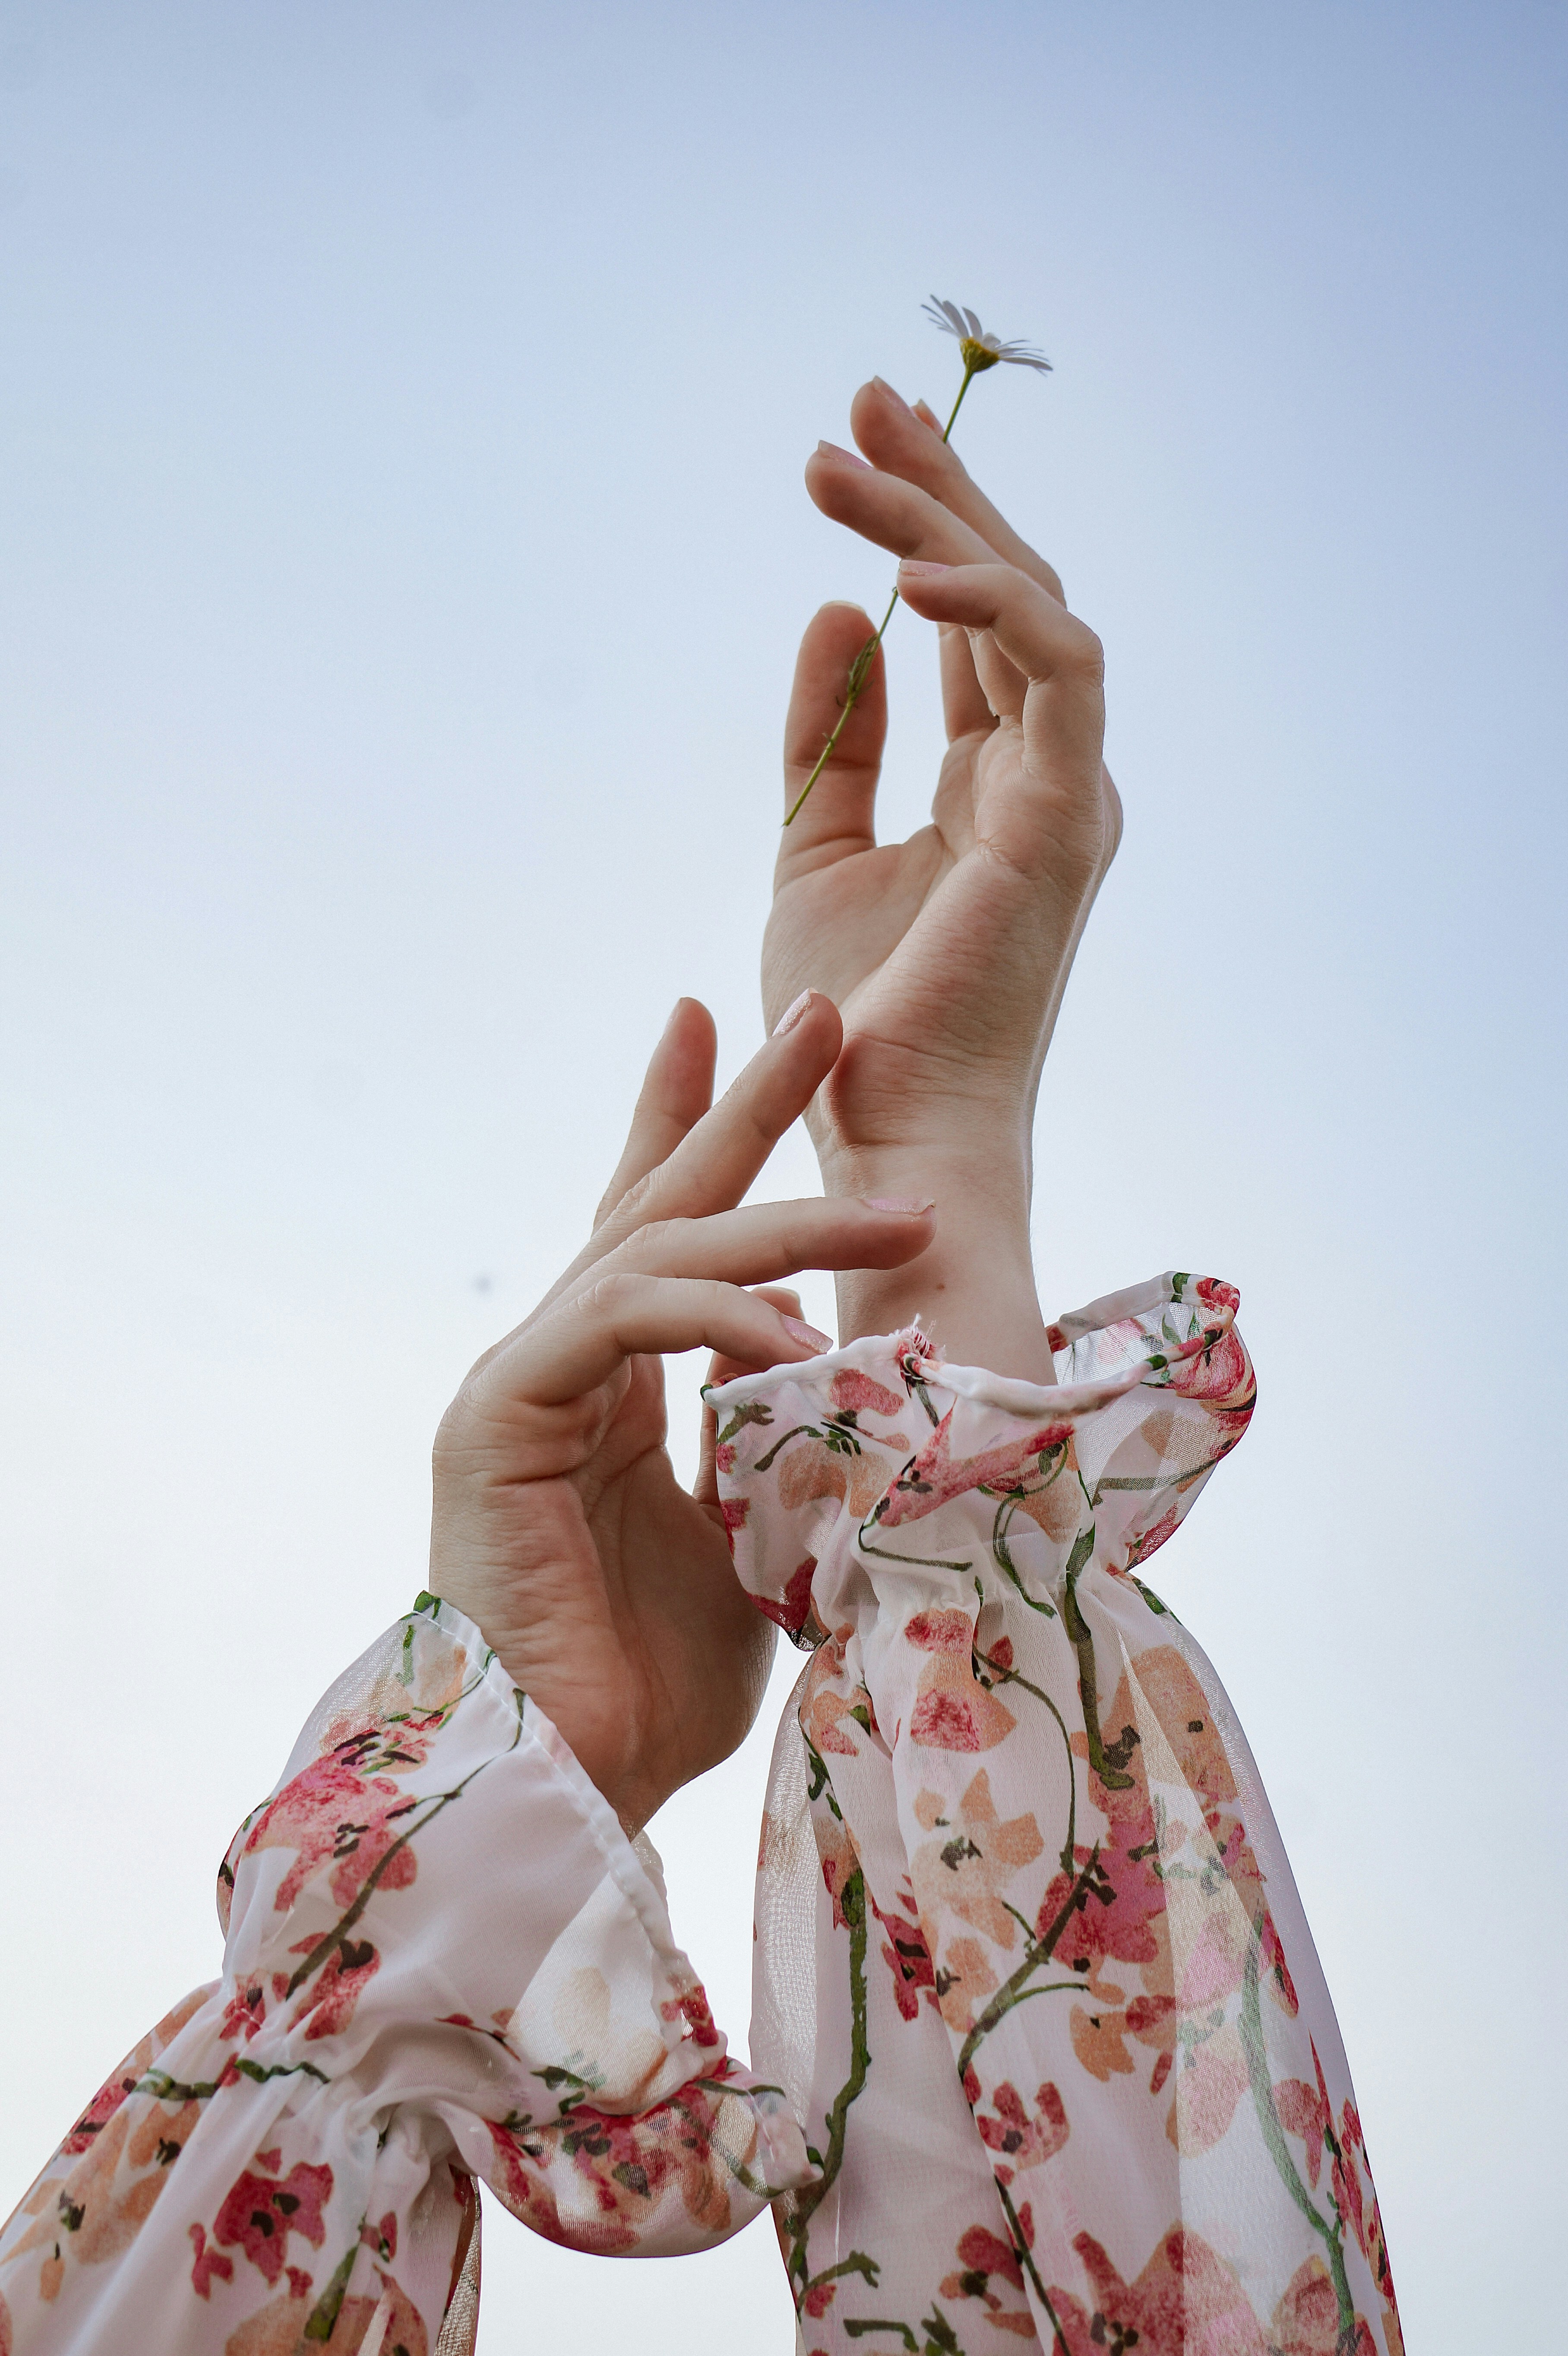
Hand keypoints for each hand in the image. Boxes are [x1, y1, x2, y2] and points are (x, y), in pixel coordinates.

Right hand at [428, 992, 935, 1832]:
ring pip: (657, 1252)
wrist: (577, 1785)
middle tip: (816, 1011)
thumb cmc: (658, 1684)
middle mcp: (561, 1365)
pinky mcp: (500, 1413)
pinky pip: (622, 1324)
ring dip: (785, 1223)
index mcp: (613, 1387)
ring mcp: (522, 1382)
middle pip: (655, 1203)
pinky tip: (803, 1338)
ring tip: (897, 1207)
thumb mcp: (753, 1530)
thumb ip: (770, 1437)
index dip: (692, 1127)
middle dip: (737, 1104)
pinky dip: (721, 1320)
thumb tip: (832, 1356)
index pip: (659, 1234)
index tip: (730, 1032)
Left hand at [763, 377, 1120, 1373]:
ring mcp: (1068, 794)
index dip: (923, 529)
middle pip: (1013, 594)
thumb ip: (834, 737)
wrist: (881, 1129)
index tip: (851, 448)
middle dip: (941, 491)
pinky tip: (911, 567)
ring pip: (1034, 609)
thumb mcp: (815, 851)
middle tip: (865, 404)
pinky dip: (991, 606)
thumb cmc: (852, 1024)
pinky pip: (1051, 669)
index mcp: (1001, 787)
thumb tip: (845, 614)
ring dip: (948, 523)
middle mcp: (1049, 778)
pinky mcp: (1064, 815)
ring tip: (849, 457)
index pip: (975, 628)